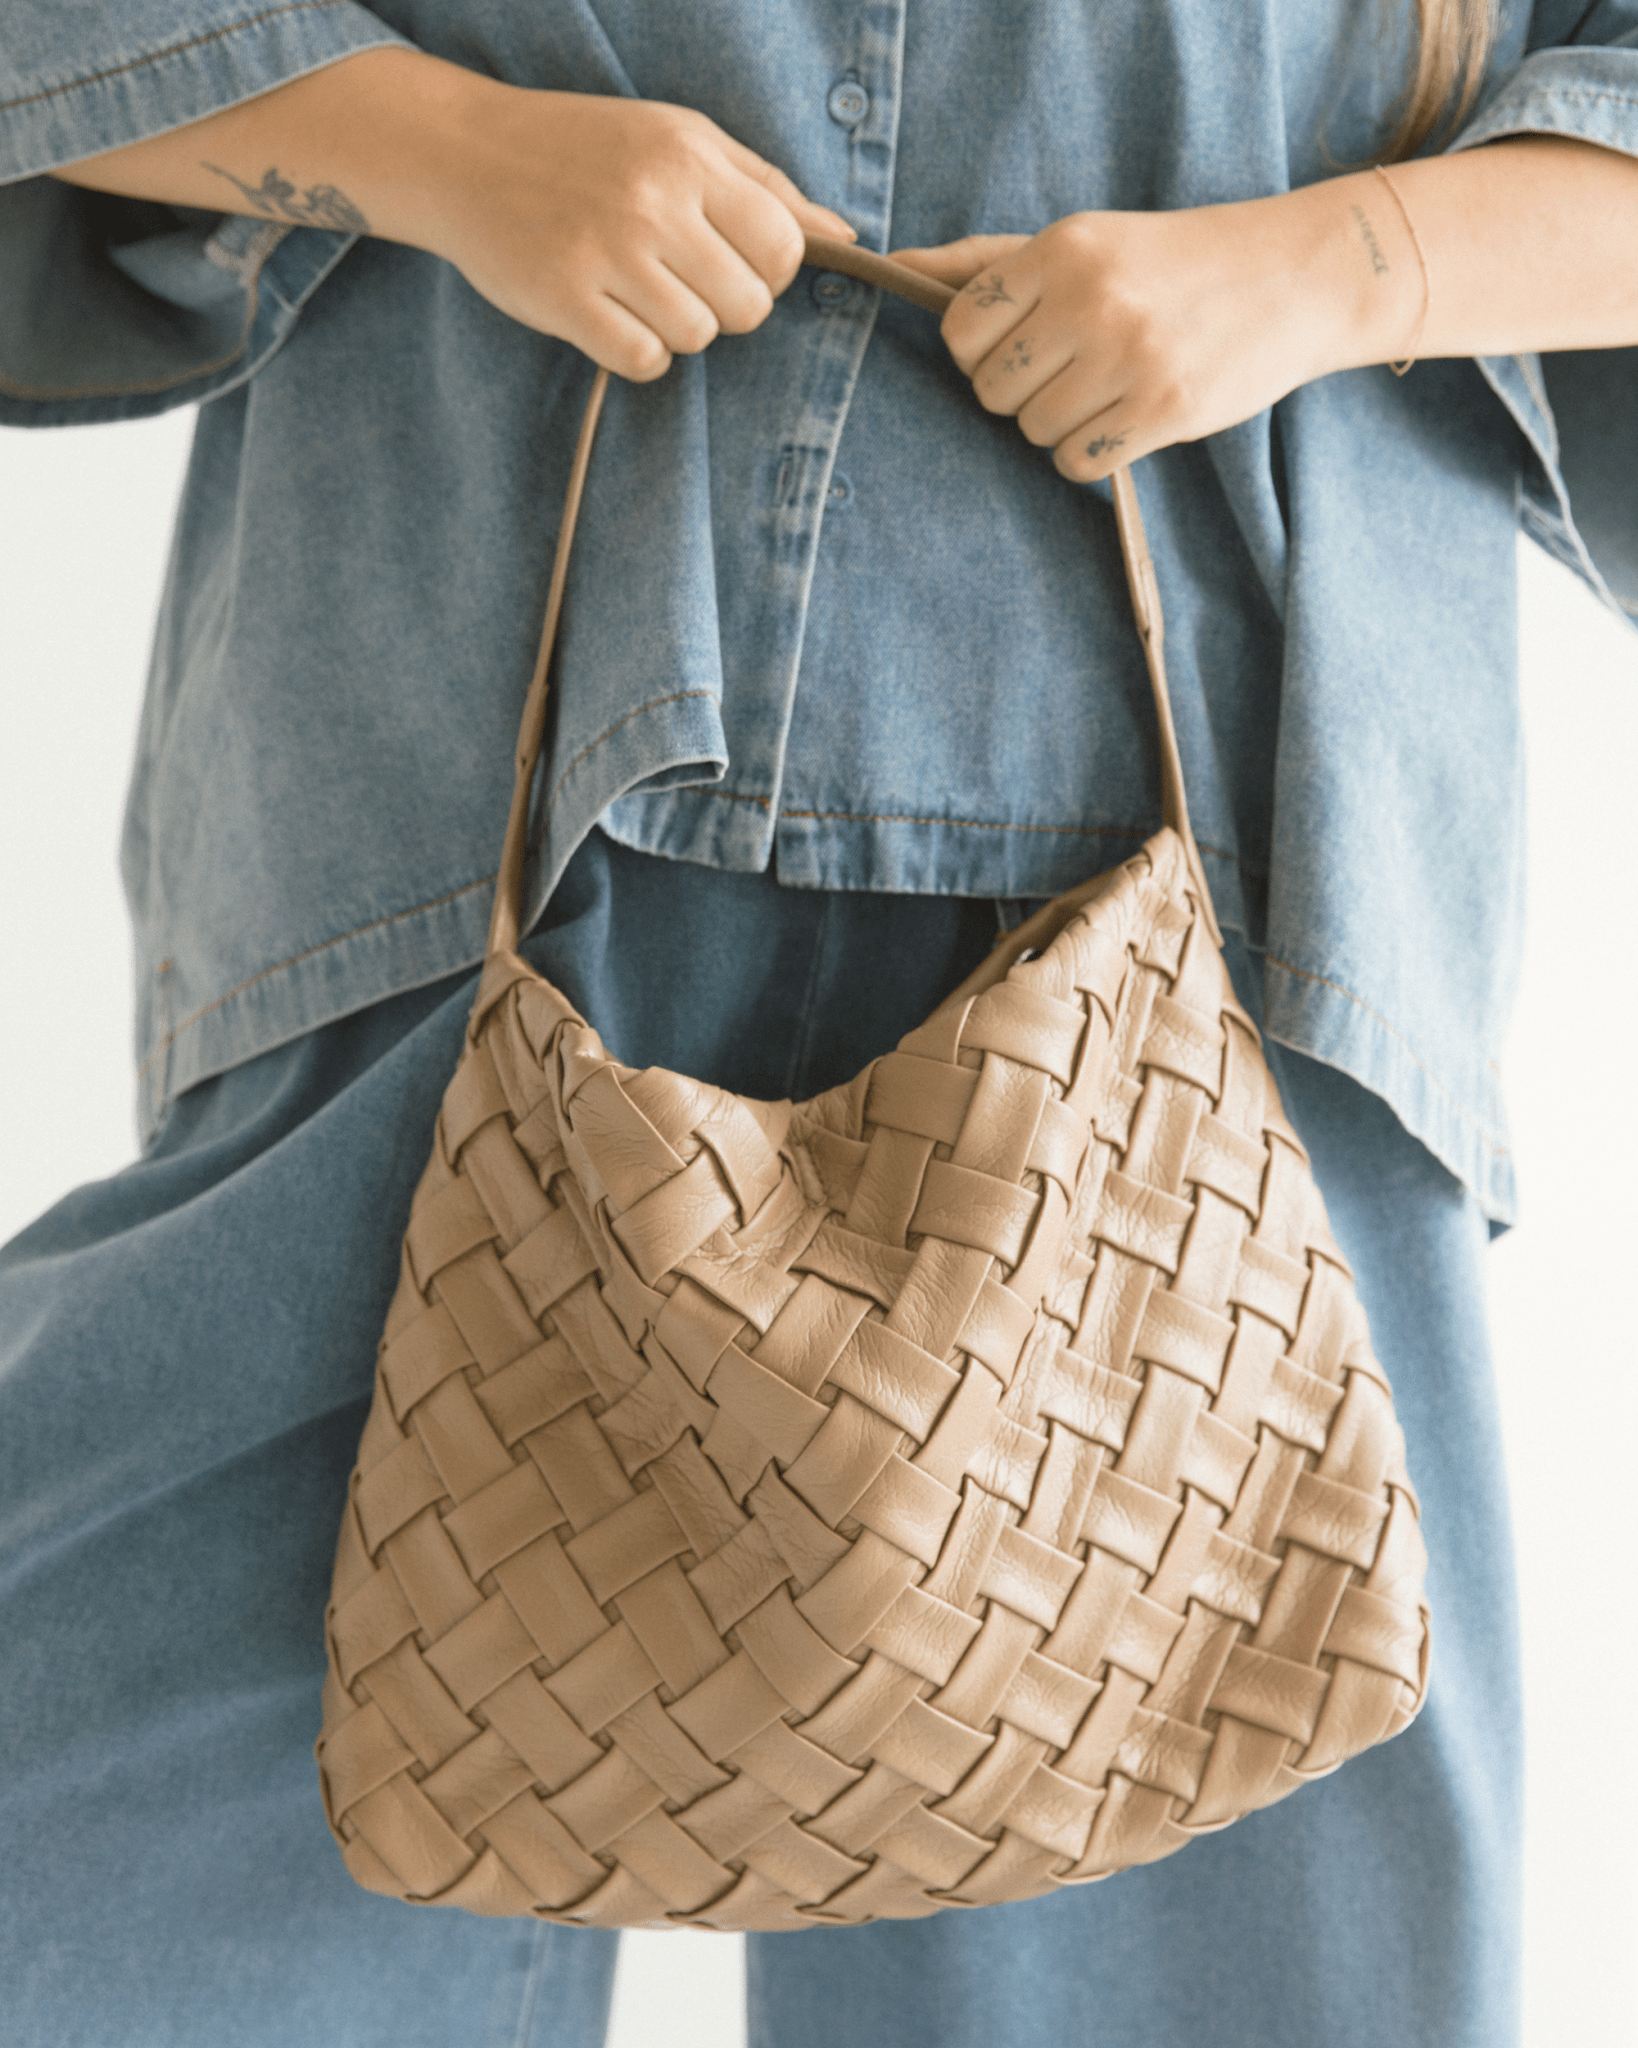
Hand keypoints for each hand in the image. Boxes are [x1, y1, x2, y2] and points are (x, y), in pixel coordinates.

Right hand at [421, 80, 856, 379]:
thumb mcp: (678, 138)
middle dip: (724, 307)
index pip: (782, 247)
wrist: (465, 153)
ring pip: (697, 338)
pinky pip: (643, 361)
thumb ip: (764, 185)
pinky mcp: (564, 298)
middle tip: (678, 281)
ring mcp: (606, 252)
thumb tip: (842, 237)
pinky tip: (610, 318)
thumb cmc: (585, 148)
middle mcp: (652, 202)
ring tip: (637, 292)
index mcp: (688, 157)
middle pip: (748, 307)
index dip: (768, 272)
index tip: (731, 263)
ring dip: (675, 330)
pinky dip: (635, 353)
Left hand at [890, 184, 1417, 478]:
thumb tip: (900, 263)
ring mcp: (1129, 357)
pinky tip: (1123, 420)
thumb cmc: (1171, 264)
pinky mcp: (1162, 410)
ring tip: (1105, 390)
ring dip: (1059, 425)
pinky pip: (1075, 463)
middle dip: (1019, 392)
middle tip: (1068, 370)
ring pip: (1033, 432)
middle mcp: (1092, 299)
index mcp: (1064, 248)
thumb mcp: (1085, 240)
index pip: (961, 329)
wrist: (1293, 276)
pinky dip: (1090, 454)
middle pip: (991, 389)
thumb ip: (989, 261)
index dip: (979, 351)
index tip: (1019, 345)